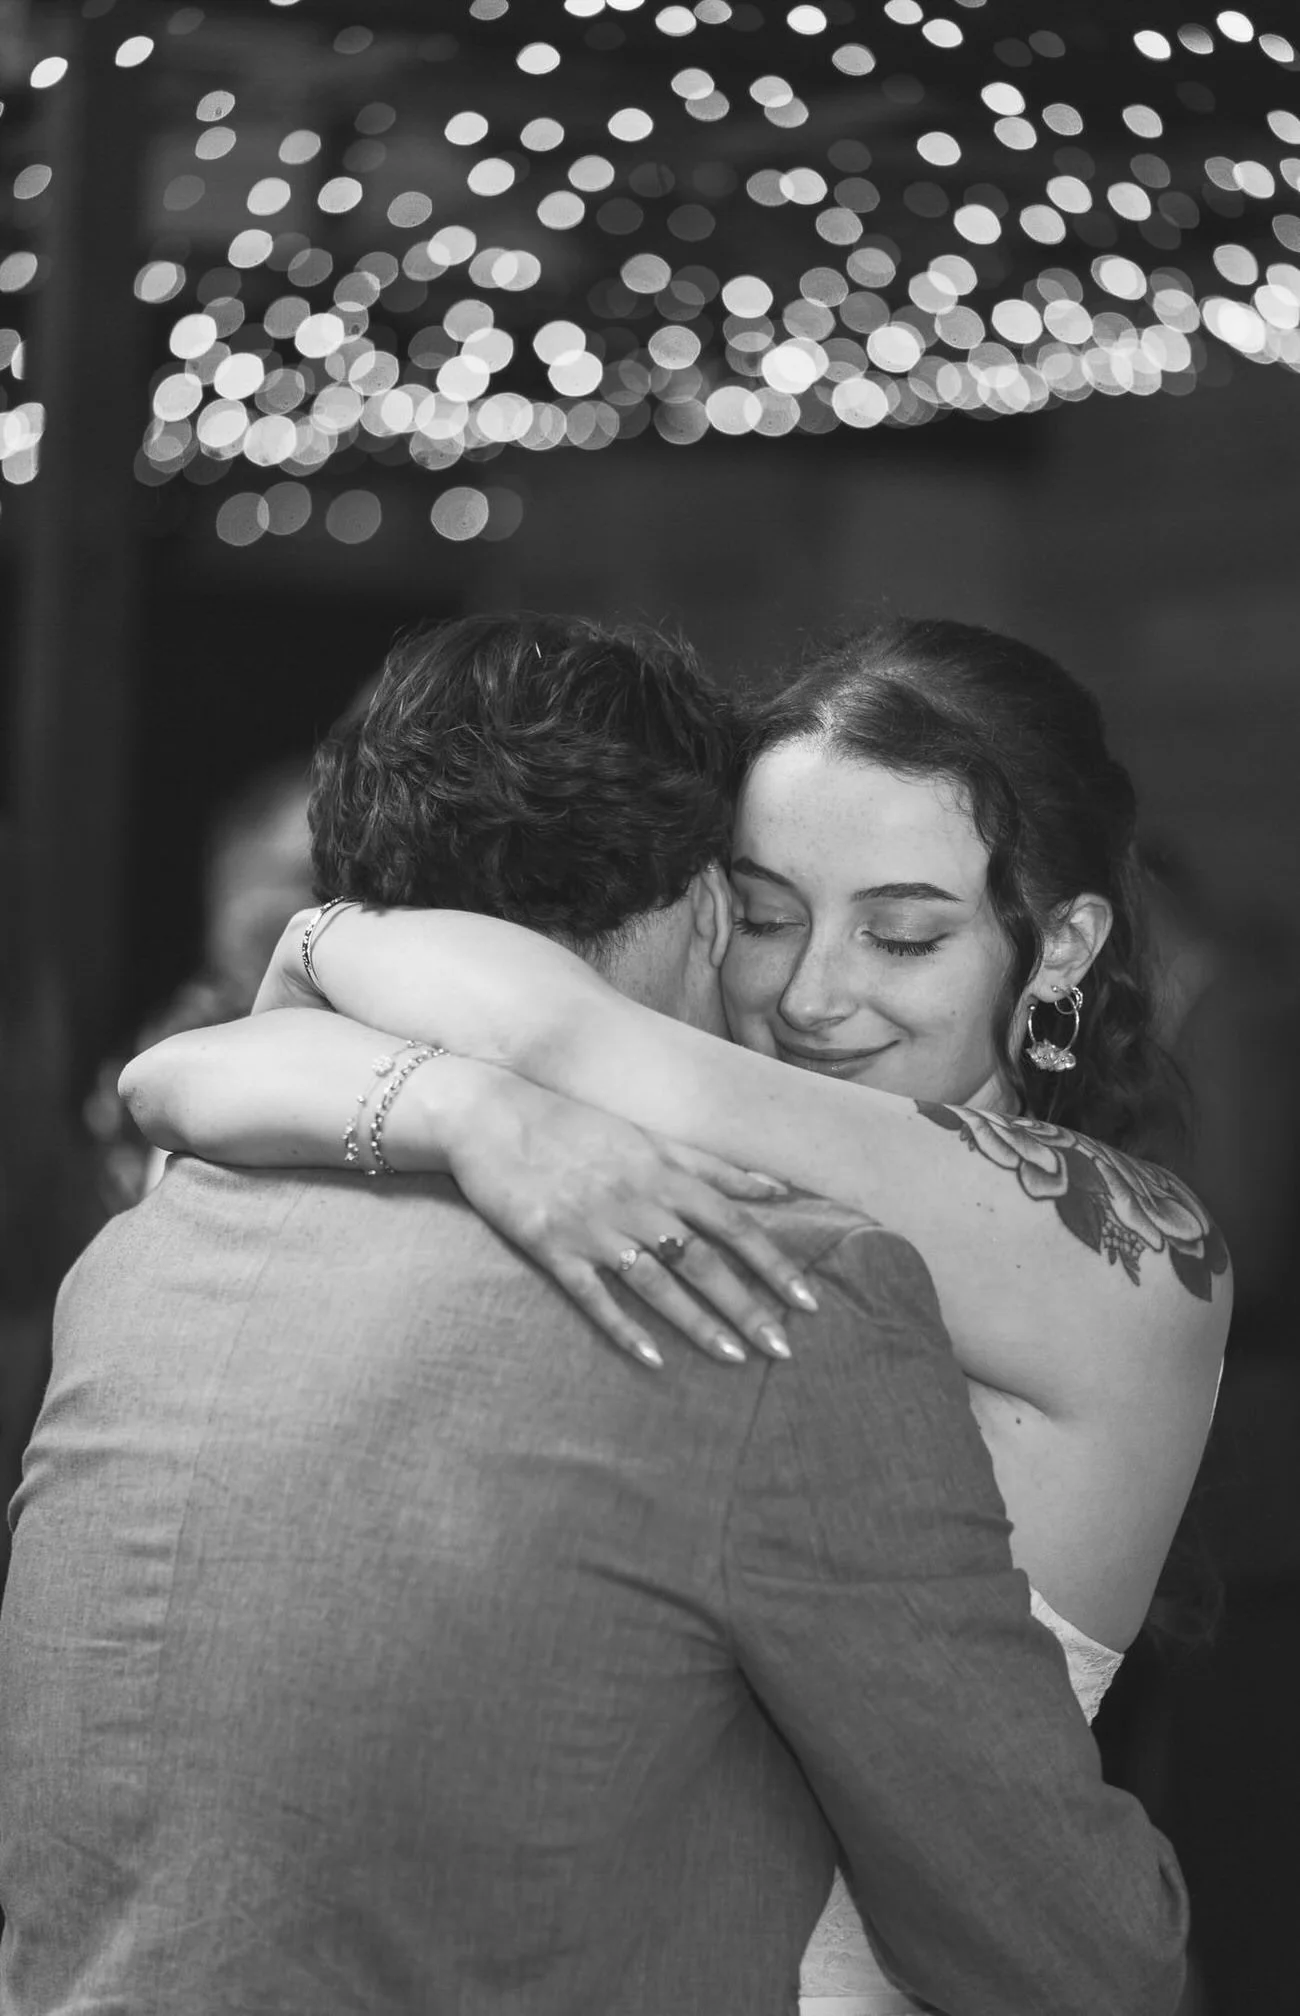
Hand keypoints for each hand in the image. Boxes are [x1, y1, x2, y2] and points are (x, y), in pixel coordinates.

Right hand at [443, 1076, 817, 1368]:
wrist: (493, 1116)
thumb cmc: (577, 1127)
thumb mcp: (650, 1138)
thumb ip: (714, 1167)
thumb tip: (776, 1188)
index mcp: (663, 1173)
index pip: (734, 1223)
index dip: (773, 1263)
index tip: (808, 1300)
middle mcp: (637, 1201)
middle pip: (703, 1260)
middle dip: (748, 1305)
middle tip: (784, 1349)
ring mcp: (594, 1226)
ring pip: (657, 1282)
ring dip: (698, 1322)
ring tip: (735, 1358)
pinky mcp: (552, 1246)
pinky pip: (593, 1295)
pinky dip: (623, 1327)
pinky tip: (652, 1359)